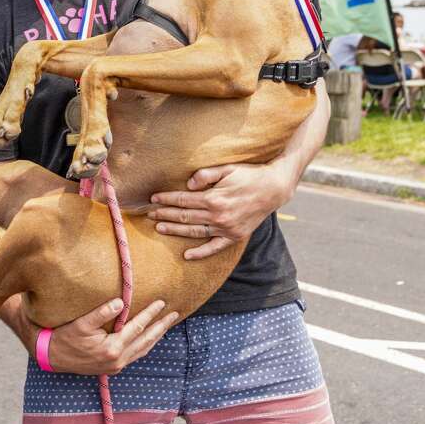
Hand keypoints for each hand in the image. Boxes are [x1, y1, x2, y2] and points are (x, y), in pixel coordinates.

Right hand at [42, 299, 179, 375]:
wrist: (52, 357)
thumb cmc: (65, 337)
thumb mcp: (81, 323)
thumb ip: (102, 312)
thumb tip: (122, 302)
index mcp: (112, 348)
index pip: (138, 327)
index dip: (151, 314)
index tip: (162, 303)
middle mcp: (118, 360)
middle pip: (146, 340)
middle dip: (161, 326)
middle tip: (175, 314)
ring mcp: (116, 366)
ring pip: (143, 350)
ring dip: (156, 337)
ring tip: (166, 325)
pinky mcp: (113, 368)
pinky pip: (135, 355)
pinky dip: (145, 345)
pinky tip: (149, 339)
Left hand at [149, 161, 293, 259]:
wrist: (274, 188)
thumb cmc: (249, 175)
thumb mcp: (228, 168)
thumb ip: (206, 174)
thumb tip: (188, 184)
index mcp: (214, 198)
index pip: (182, 200)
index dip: (166, 199)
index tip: (153, 199)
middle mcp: (218, 216)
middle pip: (184, 216)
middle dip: (165, 214)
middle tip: (149, 214)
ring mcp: (226, 228)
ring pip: (194, 231)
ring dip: (175, 230)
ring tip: (159, 228)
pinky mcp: (234, 236)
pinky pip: (214, 248)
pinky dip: (200, 253)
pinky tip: (187, 255)